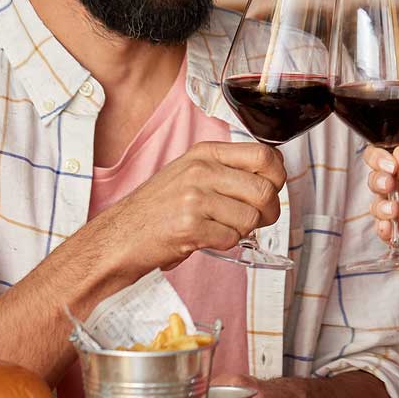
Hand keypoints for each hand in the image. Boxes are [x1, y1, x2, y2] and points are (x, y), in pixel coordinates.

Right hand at [100, 141, 284, 271]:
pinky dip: (224, 243)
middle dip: (269, 212)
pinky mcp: (190, 227)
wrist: (121, 235)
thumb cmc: (158, 207)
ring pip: (251, 218)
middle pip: (265, 190)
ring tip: (220, 228)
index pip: (264, 156)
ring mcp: (195, 198)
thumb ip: (227, 170)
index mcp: (205, 153)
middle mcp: (201, 171)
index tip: (272, 188)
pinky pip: (231, 238)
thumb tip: (271, 177)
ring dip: (242, 230)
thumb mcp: (190, 173)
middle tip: (257, 219)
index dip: (277, 176)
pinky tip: (206, 238)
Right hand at [365, 145, 398, 261]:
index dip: (377, 158)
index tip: (390, 165)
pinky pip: (383, 229)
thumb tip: (398, 153)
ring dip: (381, 206)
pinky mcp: (398, 230)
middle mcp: (397, 186)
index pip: (379, 157)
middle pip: (374, 180)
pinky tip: (388, 226)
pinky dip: (382, 228)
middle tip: (389, 183)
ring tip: (394, 209)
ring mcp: (396, 208)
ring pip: (376, 205)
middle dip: (378, 181)